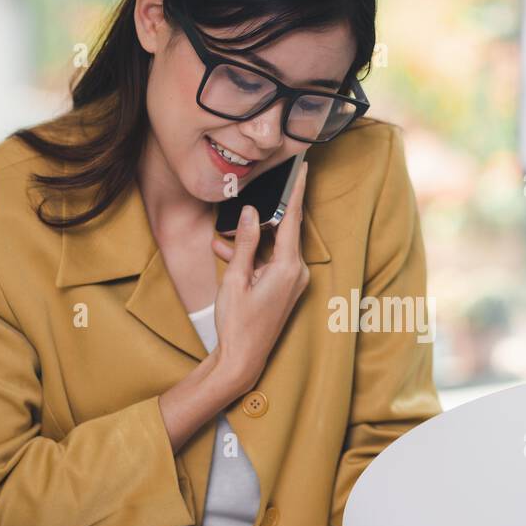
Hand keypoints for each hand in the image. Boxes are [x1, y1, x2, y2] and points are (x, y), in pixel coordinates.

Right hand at [209, 160, 310, 396]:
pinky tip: (226, 252)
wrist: (243, 359)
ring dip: (250, 241)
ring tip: (223, 239)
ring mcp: (293, 281)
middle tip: (258, 191)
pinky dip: (252, 257)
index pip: (294, 218)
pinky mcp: (286, 288)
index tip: (303, 166)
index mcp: (289, 267)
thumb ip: (246, 243)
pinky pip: (270, 262)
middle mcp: (297, 272)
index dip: (297, 189)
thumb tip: (252, 213)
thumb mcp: (236, 279)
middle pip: (283, 230)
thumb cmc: (238, 323)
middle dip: (264, 215)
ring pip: (272, 247)